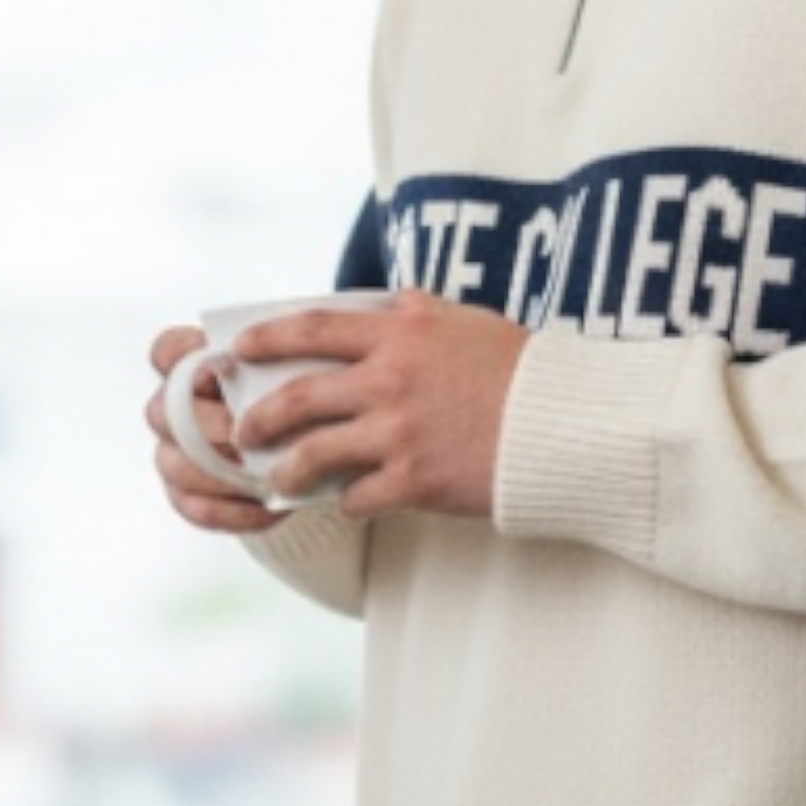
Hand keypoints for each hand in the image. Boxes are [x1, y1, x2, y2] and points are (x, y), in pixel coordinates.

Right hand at [145, 325, 290, 536]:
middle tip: (245, 433)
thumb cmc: (302, 388)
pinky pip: (197, 508)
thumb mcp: (298, 361)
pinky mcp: (190, 494)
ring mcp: (178, 451)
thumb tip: (286, 352)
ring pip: (175, 464)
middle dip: (205, 425)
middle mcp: (176, 406)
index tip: (221, 365)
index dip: (184, 358)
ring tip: (265, 474)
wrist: (317, 439)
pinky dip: (233, 511)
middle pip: (163, 412)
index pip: (167, 351)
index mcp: (195, 362)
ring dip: (220, 474)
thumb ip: (282, 355)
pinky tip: (268, 507)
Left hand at [234, 290, 528, 520]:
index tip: (241, 347)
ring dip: (287, 469)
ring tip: (277, 478)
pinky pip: (357, 497)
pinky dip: (345, 501)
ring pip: (314, 453)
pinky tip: (346, 502)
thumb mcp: (465, 321)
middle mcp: (392, 377)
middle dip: (260, 415)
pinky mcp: (415, 480)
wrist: (564, 421)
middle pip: (299, 395)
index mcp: (403, 331)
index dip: (269, 337)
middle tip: (243, 428)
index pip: (314, 327)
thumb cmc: (519, 368)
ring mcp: (400, 431)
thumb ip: (418, 314)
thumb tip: (386, 302)